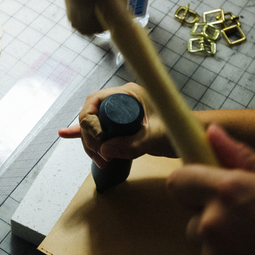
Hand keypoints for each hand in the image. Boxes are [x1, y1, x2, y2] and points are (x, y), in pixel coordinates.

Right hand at [58, 83, 174, 167]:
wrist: (189, 136)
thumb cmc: (178, 130)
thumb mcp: (155, 138)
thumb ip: (131, 145)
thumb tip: (104, 151)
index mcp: (128, 93)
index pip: (95, 101)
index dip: (89, 121)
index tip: (99, 141)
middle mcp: (121, 100)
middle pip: (91, 115)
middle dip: (89, 137)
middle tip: (101, 156)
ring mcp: (119, 113)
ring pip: (93, 126)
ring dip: (91, 144)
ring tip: (100, 160)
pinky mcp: (120, 125)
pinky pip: (98, 127)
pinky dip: (83, 133)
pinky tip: (65, 134)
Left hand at [166, 125, 254, 254]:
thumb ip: (240, 158)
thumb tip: (211, 132)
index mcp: (227, 191)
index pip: (178, 181)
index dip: (189, 185)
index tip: (205, 190)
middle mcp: (212, 223)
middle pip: (192, 217)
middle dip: (211, 218)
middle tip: (250, 225)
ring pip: (205, 247)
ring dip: (222, 247)